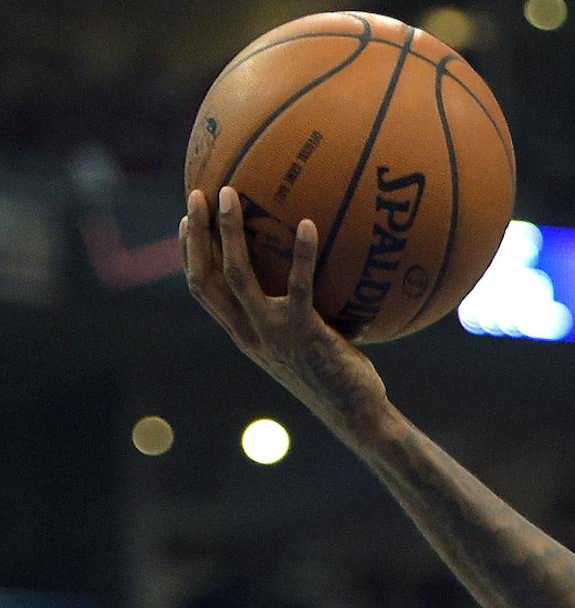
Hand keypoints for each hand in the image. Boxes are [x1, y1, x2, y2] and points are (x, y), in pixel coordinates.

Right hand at [181, 186, 389, 439]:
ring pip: (236, 274)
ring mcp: (272, 333)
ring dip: (229, 232)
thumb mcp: (305, 343)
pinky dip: (302, 254)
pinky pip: (299, 285)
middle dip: (195, 233)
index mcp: (244, 334)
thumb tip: (313, 273)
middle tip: (197, 193)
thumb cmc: (338, 377)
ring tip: (229, 194)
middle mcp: (249, 333)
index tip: (185, 221)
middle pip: (205, 277)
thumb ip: (295, 313)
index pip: (202, 289)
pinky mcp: (303, 332)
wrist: (355, 414)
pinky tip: (308, 224)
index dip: (189, 254)